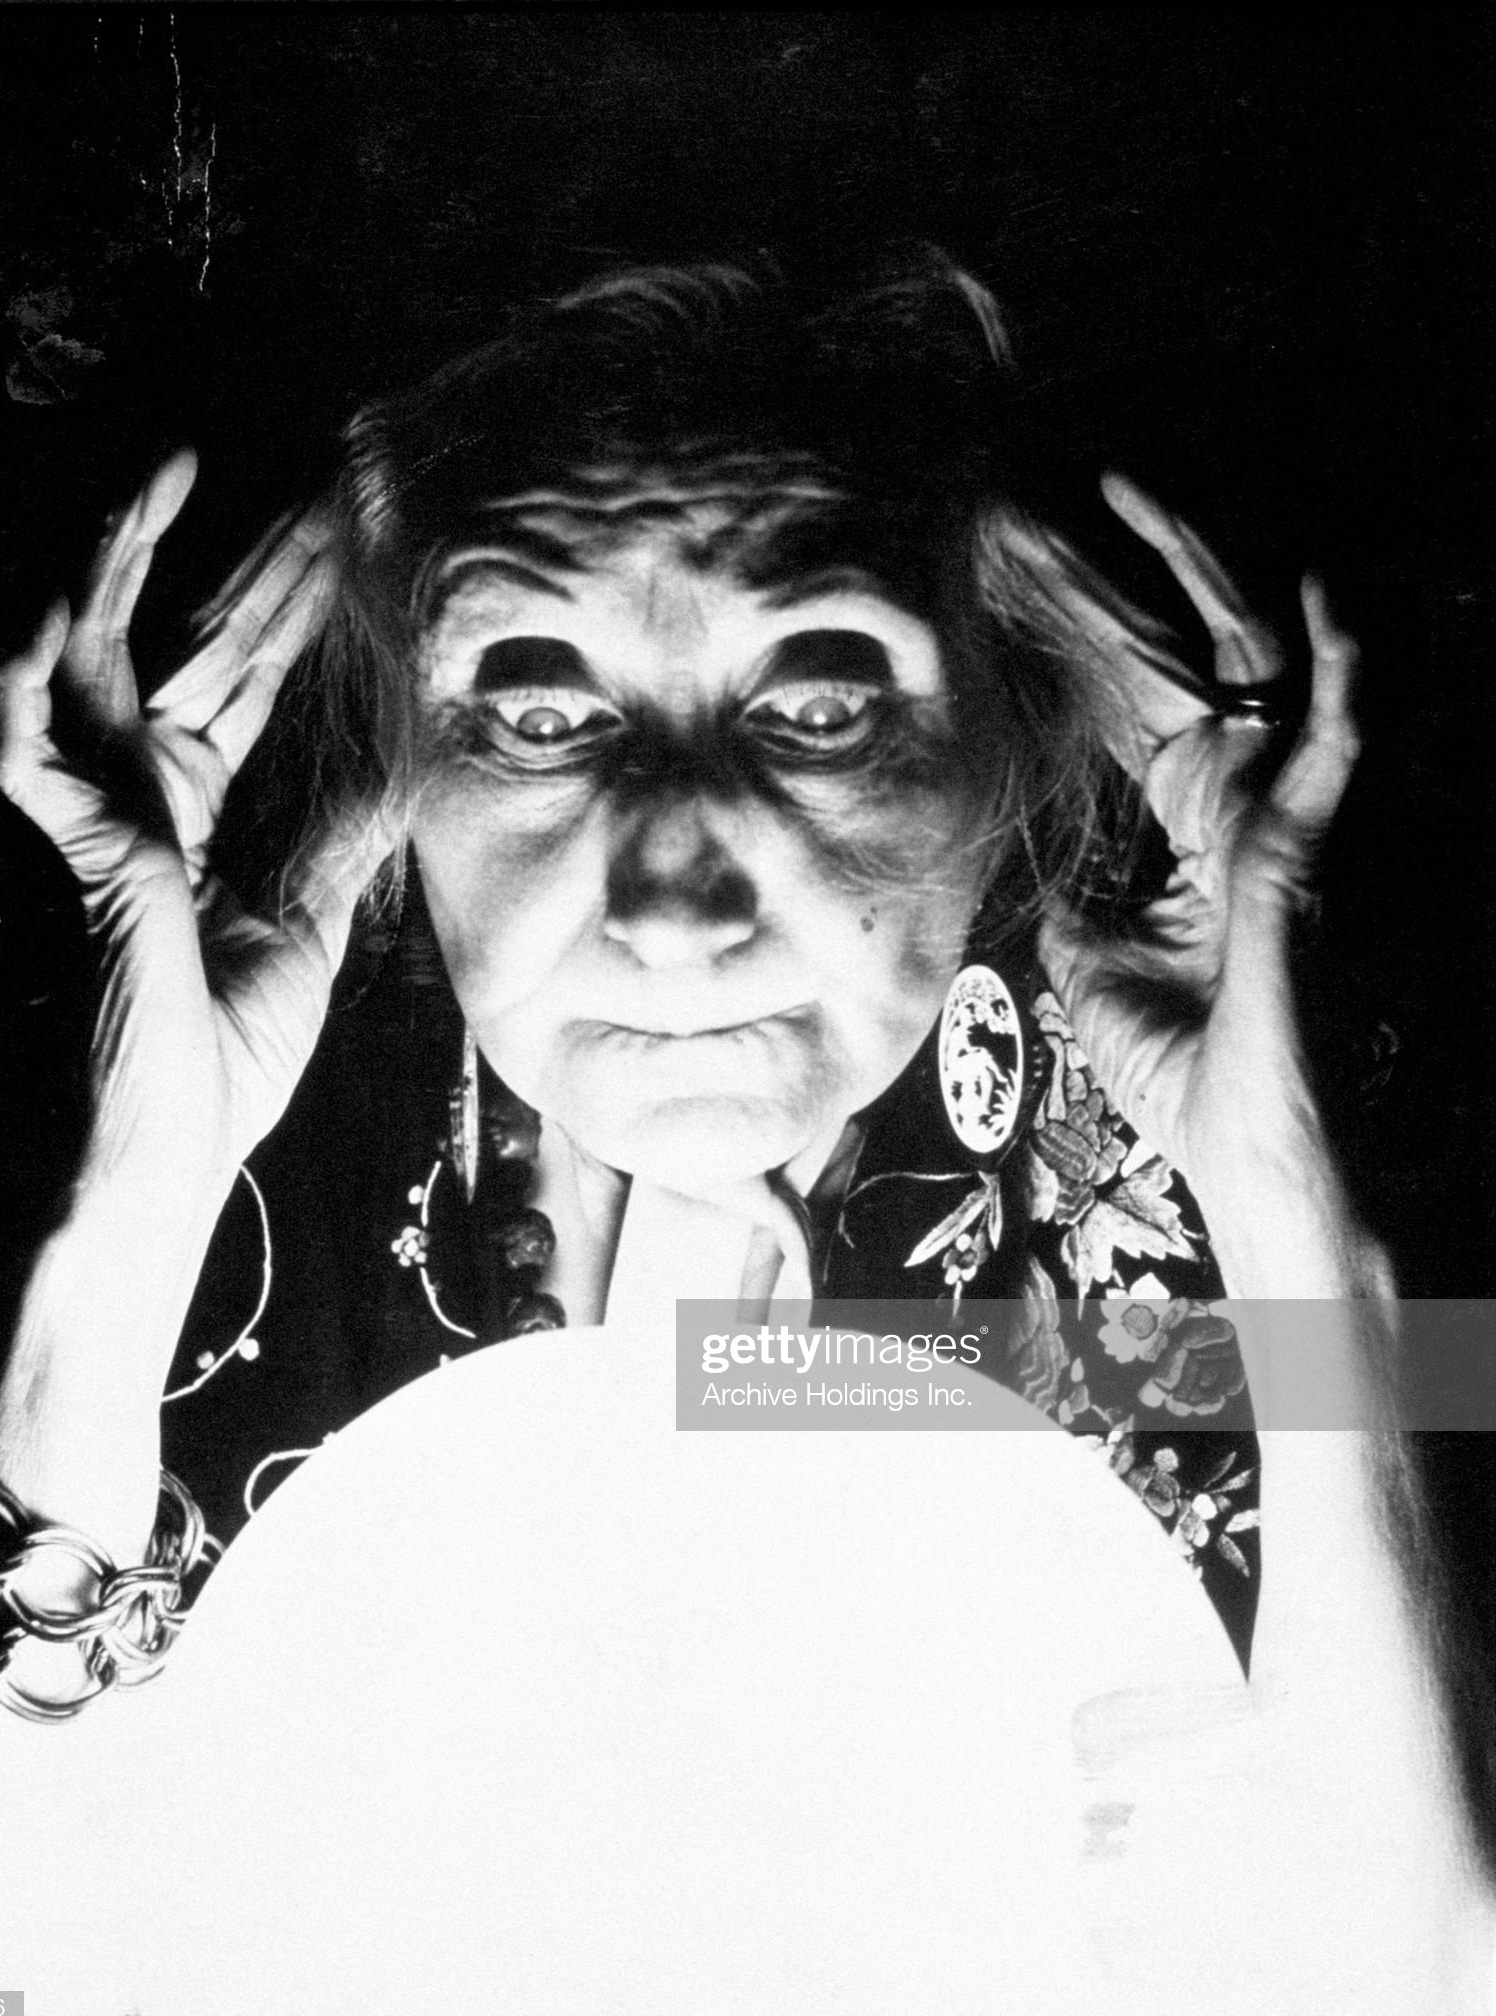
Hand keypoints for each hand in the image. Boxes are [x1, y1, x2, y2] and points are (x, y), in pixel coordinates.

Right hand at [0, 452, 383, 1194]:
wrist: (144, 1170)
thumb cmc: (206, 1073)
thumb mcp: (300, 941)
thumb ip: (340, 851)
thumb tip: (412, 776)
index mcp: (190, 815)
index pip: (246, 682)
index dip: (292, 607)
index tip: (349, 534)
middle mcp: (130, 798)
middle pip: (184, 648)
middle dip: (243, 561)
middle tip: (309, 478)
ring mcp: (85, 818)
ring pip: (88, 655)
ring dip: (122, 559)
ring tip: (167, 474)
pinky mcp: (57, 853)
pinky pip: (22, 739)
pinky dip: (32, 666)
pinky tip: (70, 596)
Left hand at [1016, 476, 1359, 1199]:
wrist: (1248, 1159)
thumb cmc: (1186, 1079)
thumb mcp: (1098, 980)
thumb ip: (1082, 908)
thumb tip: (1058, 863)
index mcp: (1197, 841)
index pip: (1146, 711)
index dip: (1096, 644)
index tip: (1032, 581)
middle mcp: (1244, 815)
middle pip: (1196, 666)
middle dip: (1139, 580)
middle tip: (1074, 504)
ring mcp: (1278, 830)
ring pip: (1256, 673)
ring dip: (1206, 581)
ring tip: (1143, 499)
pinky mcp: (1303, 860)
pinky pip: (1333, 751)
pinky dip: (1339, 675)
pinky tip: (1325, 604)